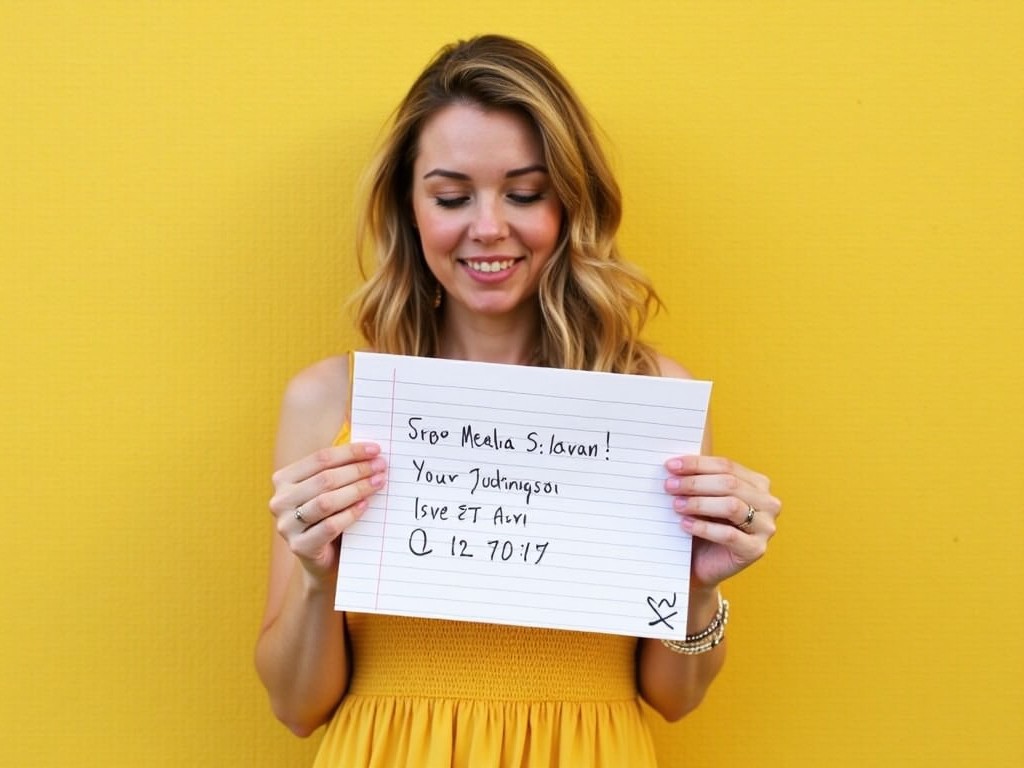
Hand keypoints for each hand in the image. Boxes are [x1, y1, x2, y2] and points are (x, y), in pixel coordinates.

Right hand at [268, 443, 386, 579]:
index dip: (350, 452)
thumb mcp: (329, 490)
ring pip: (326, 502)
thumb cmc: (329, 516)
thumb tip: (369, 449)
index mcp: (284, 479)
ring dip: (357, 489)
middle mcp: (280, 500)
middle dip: (357, 470)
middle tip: (381, 467)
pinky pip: (329, 526)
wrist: (324, 560)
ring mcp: (287, 525)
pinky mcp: (300, 547)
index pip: (320, 458)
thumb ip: (339, 469)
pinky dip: (350, 514)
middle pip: (324, 479)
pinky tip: (365, 505)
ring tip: (378, 483)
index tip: (375, 449)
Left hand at [664, 455, 780, 590]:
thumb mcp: (703, 497)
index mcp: (758, 484)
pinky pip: (728, 534)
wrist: (702, 564)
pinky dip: (703, 527)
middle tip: (669, 485)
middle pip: (729, 483)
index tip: (670, 465)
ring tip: (676, 505)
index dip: (697, 464)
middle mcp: (768, 503)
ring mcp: (765, 527)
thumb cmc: (703, 525)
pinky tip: (684, 524)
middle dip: (695, 483)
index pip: (727, 466)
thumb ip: (698, 479)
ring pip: (731, 506)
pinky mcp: (756, 549)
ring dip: (699, 503)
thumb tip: (675, 463)